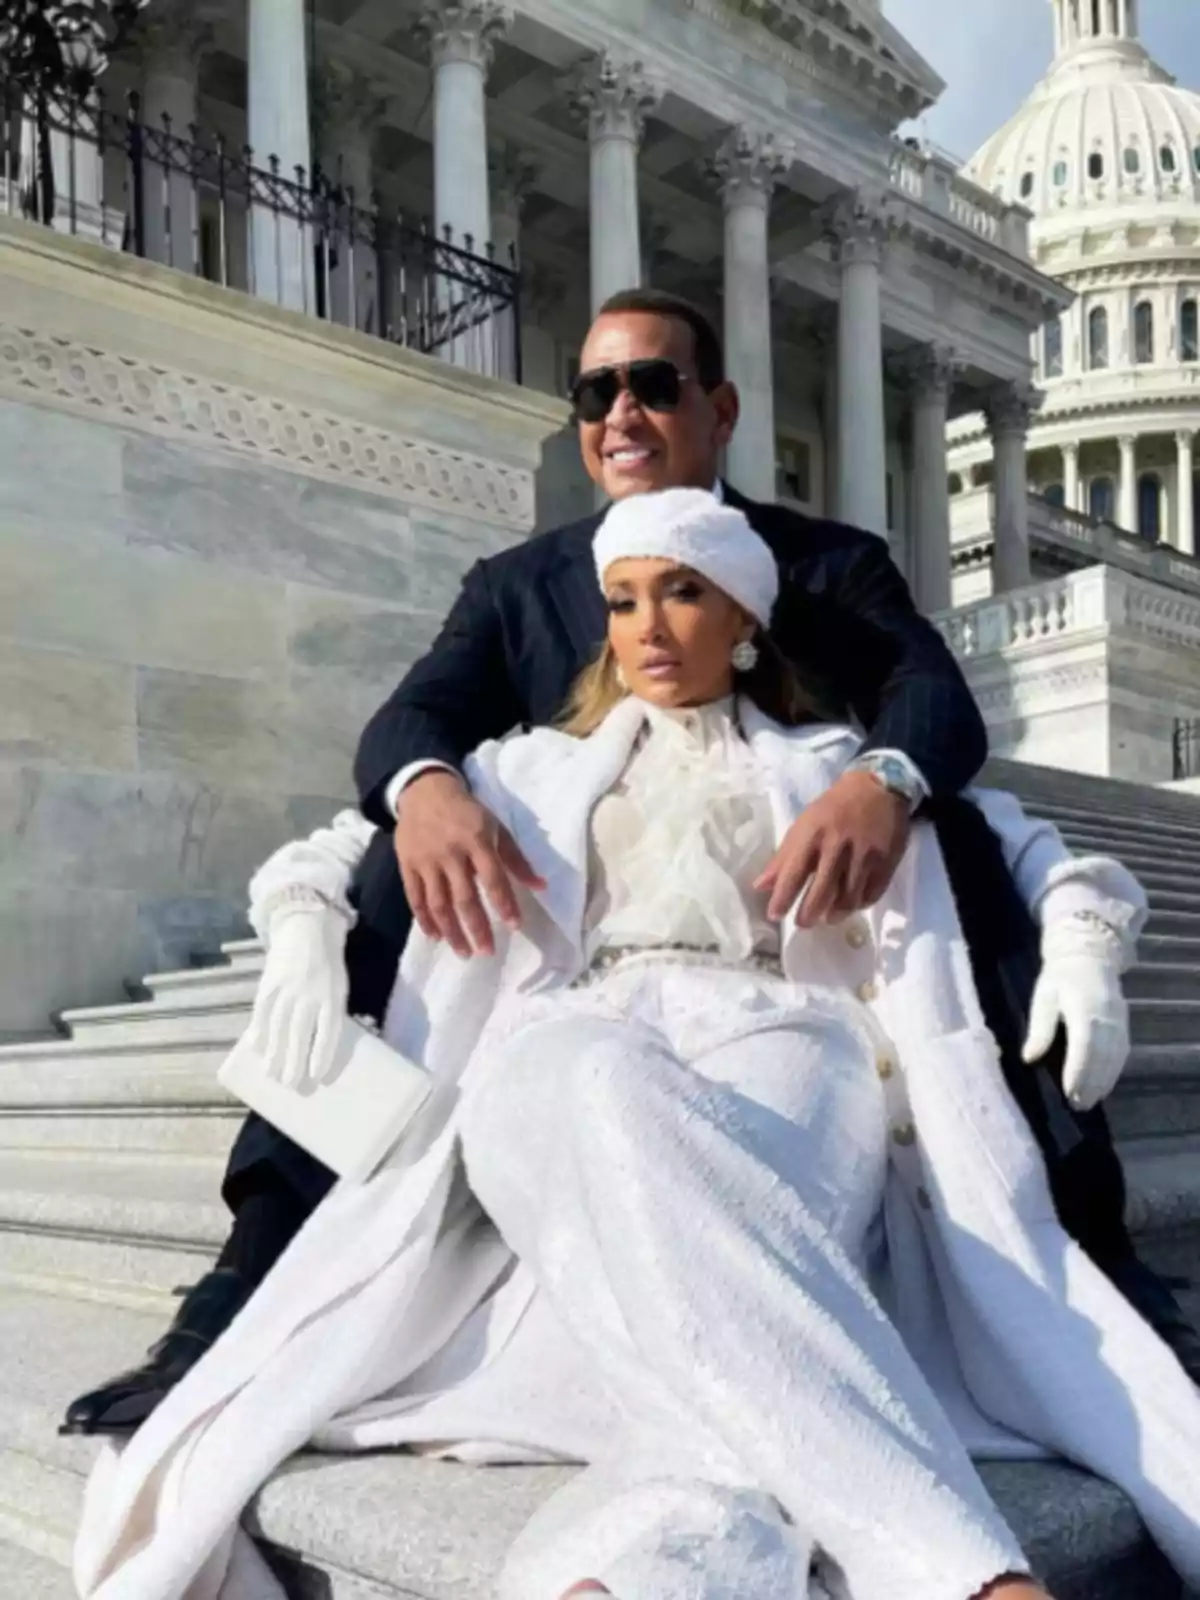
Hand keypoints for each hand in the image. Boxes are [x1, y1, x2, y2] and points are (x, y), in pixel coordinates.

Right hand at [246, 904, 349, 1089]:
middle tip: (290, 1084)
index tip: (317, 1076)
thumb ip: (331, 1013)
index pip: (328, 1030)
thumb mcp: (339, 987)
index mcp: (332, 995)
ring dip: (274, 1053)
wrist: (306, 929)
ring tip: (272, 1074)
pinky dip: (258, 1031)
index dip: (322, 1054)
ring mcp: (286, 989)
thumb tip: (323, 1048)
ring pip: (278, 1026)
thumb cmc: (328, 966)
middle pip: (300, 1033)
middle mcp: (308, 994)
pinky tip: (256, 1048)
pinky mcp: (267, 984)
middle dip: (294, 1061)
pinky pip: (261, 1012)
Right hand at [395, 769, 545, 957]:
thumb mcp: (496, 828)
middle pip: (464, 897)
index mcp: (477, 840)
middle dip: (477, 928)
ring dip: (451, 931)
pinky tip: (435, 936)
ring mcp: (426, 860)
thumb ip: (516, 859)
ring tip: (463, 952)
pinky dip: (425, 919)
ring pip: (438, 903)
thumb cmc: (467, 812)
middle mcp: (451, 853)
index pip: (493, 878)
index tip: (515, 926)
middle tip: (487, 952)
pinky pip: (415, 897)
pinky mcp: (407, 864)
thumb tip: (541, 887)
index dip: (504, 904)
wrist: (425, 791)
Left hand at [755, 770, 910, 927]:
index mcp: (813, 834)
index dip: (783, 898)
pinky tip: (851, 904)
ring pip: (848, 898)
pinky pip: (871, 894)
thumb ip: (783, 857)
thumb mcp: (804, 824)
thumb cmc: (834, 808)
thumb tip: (760, 886)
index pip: (794, 873)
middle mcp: (838, 846)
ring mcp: (864, 856)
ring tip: (827, 917)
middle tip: (803, 923)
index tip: (774, 916)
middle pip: (822, 892)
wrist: (880, 789)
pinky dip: (859, 904)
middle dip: (809, 914)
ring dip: (835, 913)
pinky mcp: (886, 862)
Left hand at [1022, 920, 1129, 1110]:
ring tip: (1088, 1102)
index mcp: (1085, 1007)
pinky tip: (1102, 1087)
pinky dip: (1113, 1072)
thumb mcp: (1043, 998)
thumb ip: (1040, 1028)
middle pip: (1103, 1056)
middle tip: (1076, 1105)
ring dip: (1103, 1082)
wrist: (1089, 956)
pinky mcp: (1125, 1025)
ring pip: (1116, 1057)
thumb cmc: (1060, 978)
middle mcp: (1107, 1016)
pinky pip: (1122, 1053)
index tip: (1069, 1091)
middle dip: (1091, 1083)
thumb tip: (1029, 1057)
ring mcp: (1120, 1021)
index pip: (1085, 1044)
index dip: (1078, 1070)